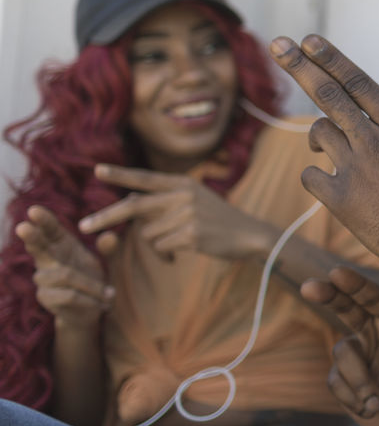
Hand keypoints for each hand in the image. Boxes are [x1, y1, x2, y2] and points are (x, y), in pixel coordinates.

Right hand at [15, 205, 116, 328]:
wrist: (92, 309)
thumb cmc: (94, 278)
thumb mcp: (104, 261)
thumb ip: (109, 248)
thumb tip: (109, 236)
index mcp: (61, 244)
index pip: (50, 229)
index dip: (43, 220)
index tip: (33, 210)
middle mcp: (48, 259)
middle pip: (38, 246)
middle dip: (32, 237)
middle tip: (22, 227)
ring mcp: (43, 279)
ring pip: (65, 275)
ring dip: (92, 285)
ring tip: (109, 293)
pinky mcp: (46, 298)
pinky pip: (69, 295)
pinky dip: (90, 299)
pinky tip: (102, 303)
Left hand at [80, 166, 273, 261]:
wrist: (248, 234)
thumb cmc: (216, 219)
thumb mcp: (193, 199)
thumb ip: (163, 198)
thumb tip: (129, 198)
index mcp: (182, 183)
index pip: (145, 178)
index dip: (120, 174)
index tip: (97, 170)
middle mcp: (183, 195)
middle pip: (133, 206)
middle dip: (105, 217)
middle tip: (83, 226)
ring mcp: (187, 214)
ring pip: (147, 234)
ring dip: (155, 245)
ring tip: (174, 246)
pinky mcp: (191, 235)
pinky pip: (160, 248)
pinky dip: (165, 255)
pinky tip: (181, 253)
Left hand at [268, 35, 378, 279]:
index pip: (358, 81)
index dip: (330, 57)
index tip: (308, 39)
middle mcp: (374, 143)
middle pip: (328, 95)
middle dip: (299, 66)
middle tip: (277, 45)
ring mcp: (355, 172)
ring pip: (319, 133)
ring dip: (319, 131)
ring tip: (330, 139)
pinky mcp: (341, 202)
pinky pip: (311, 176)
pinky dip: (316, 173)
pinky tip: (332, 177)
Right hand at [302, 266, 378, 425]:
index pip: (373, 296)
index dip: (355, 284)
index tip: (337, 273)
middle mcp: (373, 332)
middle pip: (345, 306)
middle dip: (328, 295)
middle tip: (310, 287)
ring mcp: (358, 356)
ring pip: (341, 352)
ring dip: (357, 378)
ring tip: (377, 400)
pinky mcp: (345, 381)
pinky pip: (336, 382)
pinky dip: (353, 397)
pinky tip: (372, 408)